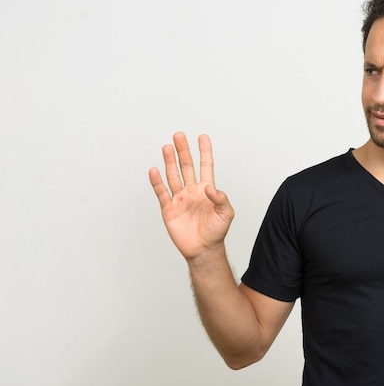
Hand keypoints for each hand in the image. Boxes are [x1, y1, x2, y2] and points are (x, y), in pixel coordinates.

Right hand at [149, 132, 233, 259]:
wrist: (203, 250)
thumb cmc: (216, 232)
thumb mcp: (226, 214)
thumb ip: (221, 198)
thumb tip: (210, 187)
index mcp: (207, 190)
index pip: (206, 166)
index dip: (204, 151)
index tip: (203, 137)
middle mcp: (192, 191)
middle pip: (186, 166)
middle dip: (183, 151)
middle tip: (179, 136)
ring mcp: (180, 199)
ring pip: (173, 176)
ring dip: (170, 162)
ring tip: (167, 147)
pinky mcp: (169, 209)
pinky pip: (162, 193)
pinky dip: (157, 182)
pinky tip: (154, 171)